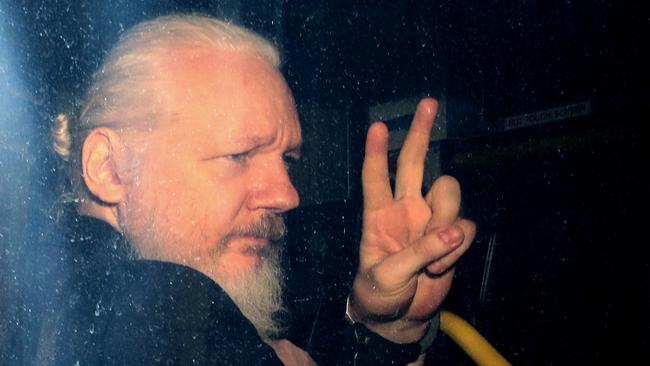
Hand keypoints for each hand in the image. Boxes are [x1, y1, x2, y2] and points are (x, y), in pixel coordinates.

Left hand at [350, 98, 475, 342]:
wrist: (399, 319)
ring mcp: (430, 220)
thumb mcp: (386, 277)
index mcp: (378, 215)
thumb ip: (417, 253)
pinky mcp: (451, 236)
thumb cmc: (379, 294)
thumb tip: (452, 232)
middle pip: (413, 162)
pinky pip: (465, 226)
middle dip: (419, 132)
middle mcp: (405, 209)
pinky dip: (457, 246)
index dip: (376, 151)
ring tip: (432, 255)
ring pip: (448, 191)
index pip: (375, 176)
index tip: (378, 126)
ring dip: (445, 218)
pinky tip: (440, 267)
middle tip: (427, 103)